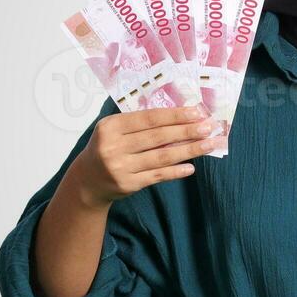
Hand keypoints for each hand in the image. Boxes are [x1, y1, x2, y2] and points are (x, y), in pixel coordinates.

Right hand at [66, 104, 223, 208]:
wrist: (87, 181)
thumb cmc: (108, 148)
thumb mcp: (114, 130)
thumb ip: (140, 123)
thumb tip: (179, 116)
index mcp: (110, 126)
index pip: (149, 118)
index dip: (174, 115)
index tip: (197, 112)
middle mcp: (113, 146)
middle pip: (157, 137)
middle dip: (186, 131)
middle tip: (209, 127)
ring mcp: (120, 167)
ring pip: (161, 157)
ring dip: (188, 150)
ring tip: (208, 145)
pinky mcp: (128, 184)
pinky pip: (157, 176)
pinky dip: (175, 172)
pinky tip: (191, 167)